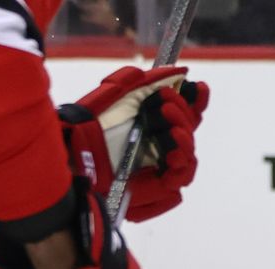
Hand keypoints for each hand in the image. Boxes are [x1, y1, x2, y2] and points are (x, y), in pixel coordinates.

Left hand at [59, 66, 209, 221]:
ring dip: (185, 142)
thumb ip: (150, 81)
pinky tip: (173, 155)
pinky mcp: (154, 190)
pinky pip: (178, 183)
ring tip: (173, 130)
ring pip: (188, 160)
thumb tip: (180, 72)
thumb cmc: (95, 122)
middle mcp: (162, 146)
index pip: (187, 114)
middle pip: (189, 134)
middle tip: (166, 105)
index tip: (198, 87)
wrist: (76, 146)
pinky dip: (180, 168)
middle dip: (183, 117)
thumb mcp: (121, 93)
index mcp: (158, 124)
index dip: (196, 102)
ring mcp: (160, 169)